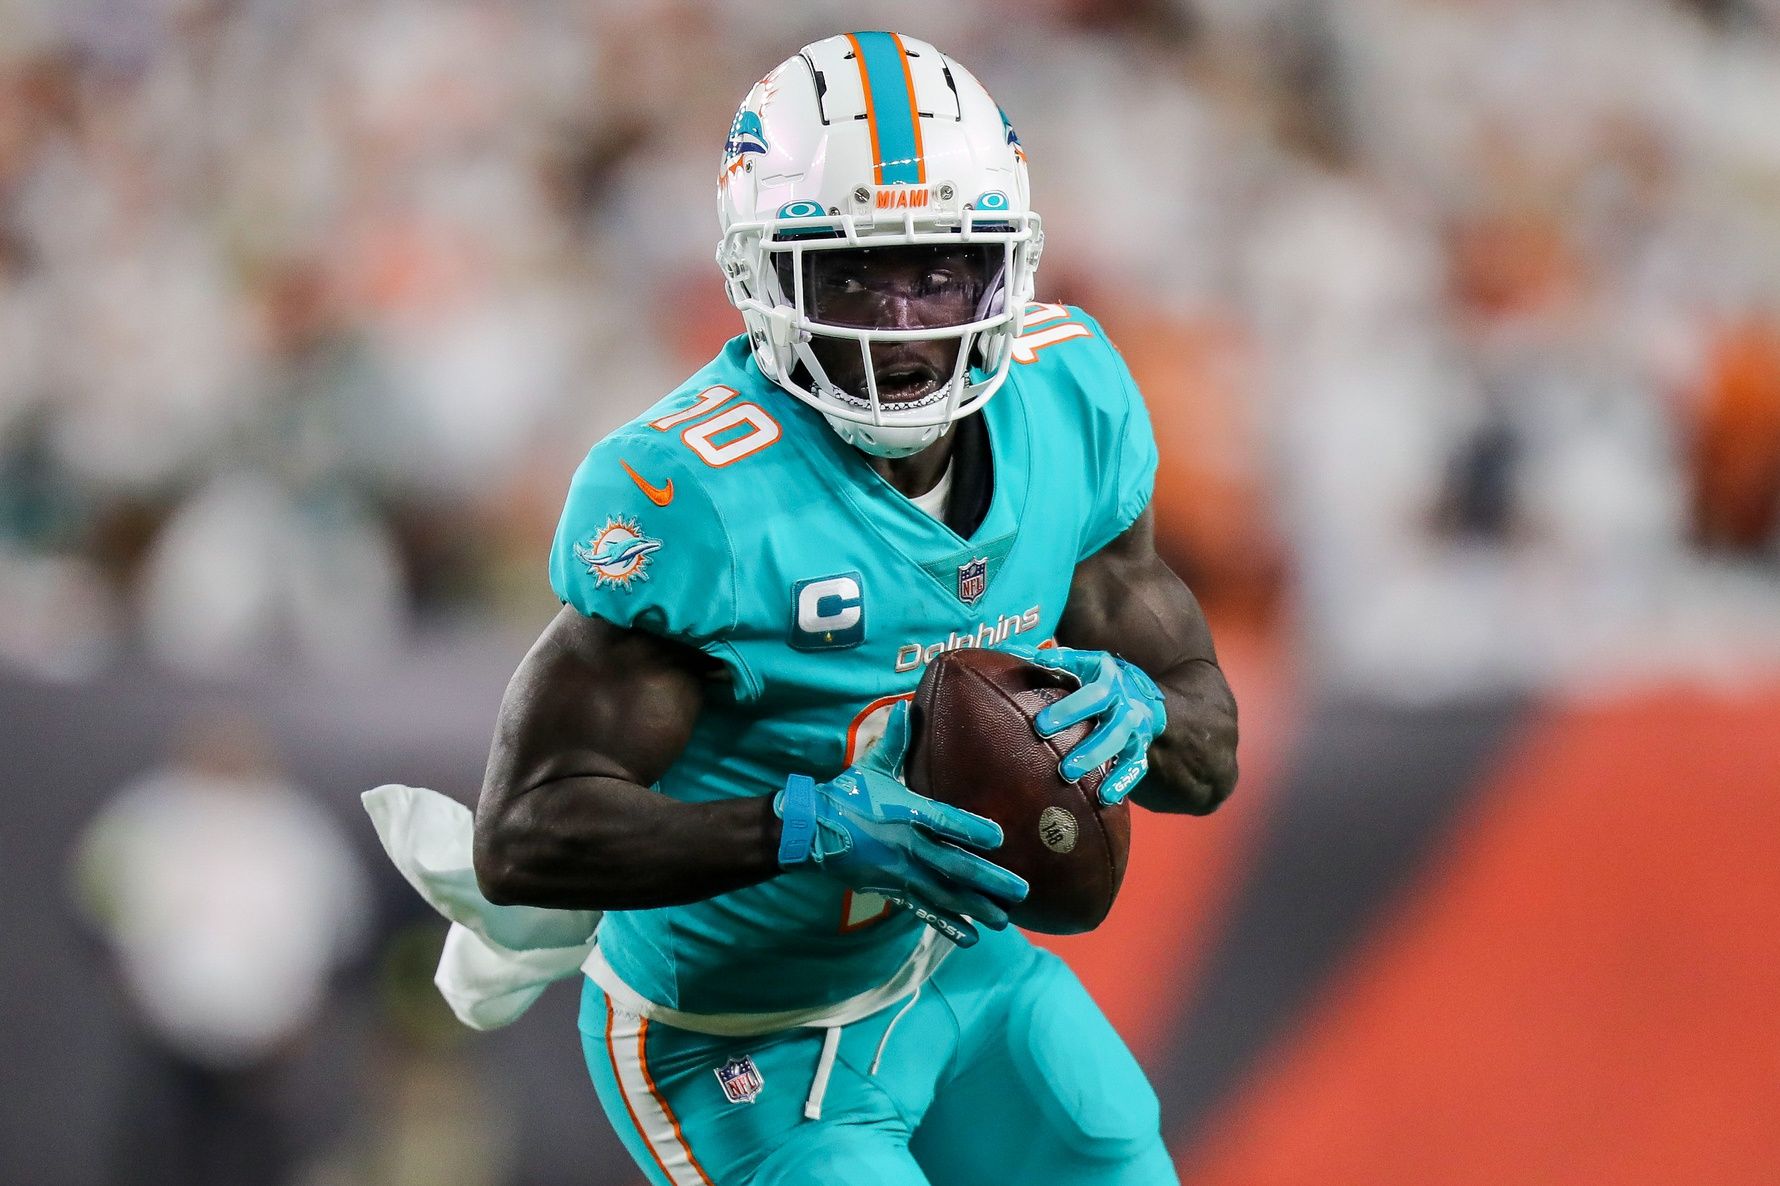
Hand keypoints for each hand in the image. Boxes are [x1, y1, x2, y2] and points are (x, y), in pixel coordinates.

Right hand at [774, 702, 1028, 945]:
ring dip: (974, 907)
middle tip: (1021, 891)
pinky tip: (970, 935)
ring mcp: (898, 872)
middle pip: (952, 865)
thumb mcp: (869, 767)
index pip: (941, 820)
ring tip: (1004, 920)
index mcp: (903, 812)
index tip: (1000, 837)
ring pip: (942, 893)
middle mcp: (904, 846)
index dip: (969, 829)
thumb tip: (906, 706)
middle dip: (988, 880)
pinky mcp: (890, 889)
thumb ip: (894, 741)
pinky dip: (946, 924)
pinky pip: (923, 910)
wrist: (807, 831)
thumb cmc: (844, 795)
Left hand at [1002, 643, 1167, 805]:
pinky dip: (1122, 782)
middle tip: (1046, 739)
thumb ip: (1050, 661)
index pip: (1091, 691)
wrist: (1141, 691)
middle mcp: (1125, 700)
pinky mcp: (1141, 747)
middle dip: (1080, 733)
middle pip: (1108, 719)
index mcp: (1107, 677)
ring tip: (1069, 775)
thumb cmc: (1096, 677)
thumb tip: (1012, 651)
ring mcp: (1135, 725)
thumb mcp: (1079, 663)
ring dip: (1096, 758)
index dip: (1069, 706)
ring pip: (1121, 742)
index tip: (1040, 723)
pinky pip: (1136, 766)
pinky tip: (1104, 798)